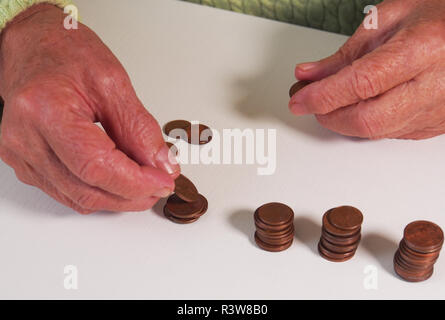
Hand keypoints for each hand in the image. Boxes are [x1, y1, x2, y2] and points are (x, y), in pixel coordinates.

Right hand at [0, 4, 179, 213]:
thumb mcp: (113, 82)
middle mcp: (25, 138)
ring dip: (118, 198)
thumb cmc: (67, 53)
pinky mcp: (26, 163)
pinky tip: (119, 180)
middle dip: (132, 195)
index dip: (135, 182)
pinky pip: (68, 193)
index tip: (164, 182)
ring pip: (79, 198)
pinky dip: (100, 192)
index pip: (96, 166)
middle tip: (161, 184)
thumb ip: (139, 128)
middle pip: (87, 189)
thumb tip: (161, 165)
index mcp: (45, 111)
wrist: (34, 46)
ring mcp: (21, 154)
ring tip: (145, 182)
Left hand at [289, 0, 444, 139]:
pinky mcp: (438, 124)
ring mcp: (439, 110)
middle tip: (313, 102)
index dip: (322, 97)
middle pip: (368, 120)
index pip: (360, 84)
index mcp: (423, 49)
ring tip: (338, 98)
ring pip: (378, 132)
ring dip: (346, 120)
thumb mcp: (387, 20)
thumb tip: (310, 77)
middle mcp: (436, 85)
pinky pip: (393, 134)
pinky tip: (366, 104)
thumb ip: (344, 54)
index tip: (299, 100)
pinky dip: (369, 122)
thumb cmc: (438, 15)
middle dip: (330, 116)